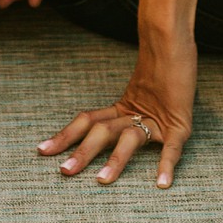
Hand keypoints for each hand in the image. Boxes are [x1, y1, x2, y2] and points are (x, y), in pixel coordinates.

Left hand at [38, 33, 195, 187]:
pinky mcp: (179, 124)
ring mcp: (156, 119)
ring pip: (129, 140)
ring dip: (115, 161)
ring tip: (101, 181)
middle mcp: (135, 114)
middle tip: (63, 171)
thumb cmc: (164, 66)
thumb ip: (131, 107)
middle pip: (102, 132)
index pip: (87, 122)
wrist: (176, 39)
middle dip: (83, 152)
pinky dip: (166, 164)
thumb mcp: (143, 92)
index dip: (65, 136)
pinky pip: (172, 147)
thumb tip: (105, 127)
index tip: (42, 150)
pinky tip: (161, 183)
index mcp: (122, 108)